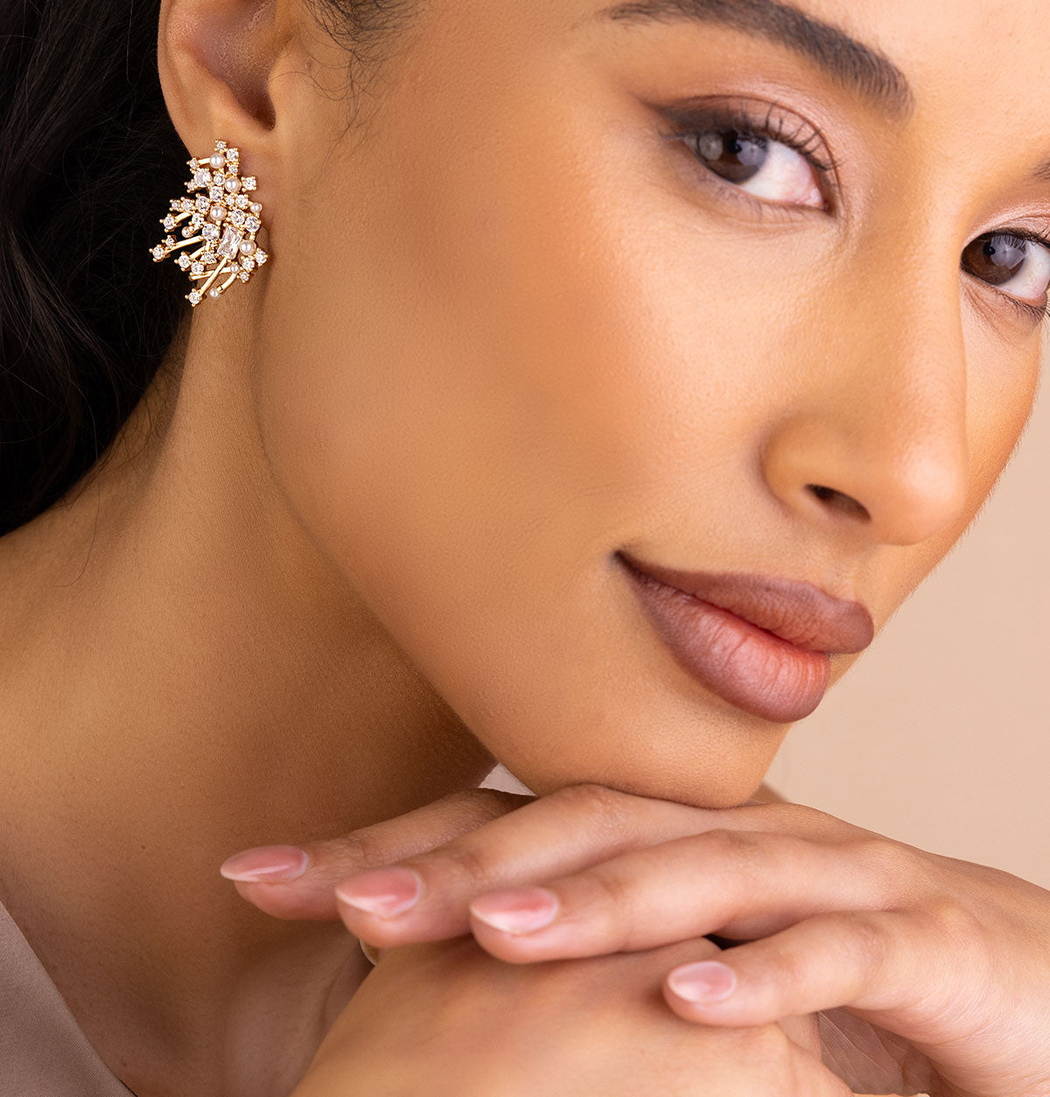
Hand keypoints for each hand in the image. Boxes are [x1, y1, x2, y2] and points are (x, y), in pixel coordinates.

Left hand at [225, 784, 1049, 1096]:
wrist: (1026, 983)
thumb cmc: (847, 980)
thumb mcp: (696, 972)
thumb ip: (590, 964)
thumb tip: (448, 984)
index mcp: (670, 838)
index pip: (512, 827)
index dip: (392, 847)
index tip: (261, 880)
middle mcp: (734, 835)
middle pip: (582, 828)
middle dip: (460, 866)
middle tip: (341, 899)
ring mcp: (828, 876)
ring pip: (696, 874)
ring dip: (594, 904)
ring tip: (491, 935)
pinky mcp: (918, 940)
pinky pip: (835, 954)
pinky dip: (764, 979)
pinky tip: (687, 1011)